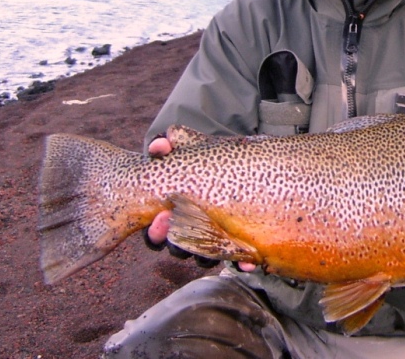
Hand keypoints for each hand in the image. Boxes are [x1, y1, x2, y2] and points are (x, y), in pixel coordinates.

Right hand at [145, 138, 248, 269]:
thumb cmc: (201, 157)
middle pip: (179, 249)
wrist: (237, 161)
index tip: (160, 219)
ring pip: (206, 257)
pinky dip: (242, 261)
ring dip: (211, 255)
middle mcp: (189, 232)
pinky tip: (248, 260)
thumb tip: (159, 144)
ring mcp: (213, 238)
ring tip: (218, 249)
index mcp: (169, 216)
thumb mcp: (185, 149)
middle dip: (179, 244)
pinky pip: (237, 257)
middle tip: (187, 232)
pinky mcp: (237, 241)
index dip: (156, 232)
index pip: (156, 234)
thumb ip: (167, 147)